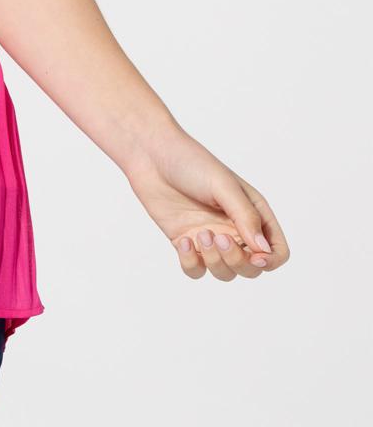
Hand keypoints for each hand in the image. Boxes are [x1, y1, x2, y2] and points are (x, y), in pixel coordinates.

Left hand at [123, 126, 289, 280]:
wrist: (151, 154)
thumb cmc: (191, 162)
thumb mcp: (223, 186)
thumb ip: (245, 217)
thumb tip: (263, 249)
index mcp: (253, 213)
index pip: (276, 250)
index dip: (270, 260)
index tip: (254, 256)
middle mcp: (234, 228)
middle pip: (251, 268)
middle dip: (237, 261)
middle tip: (217, 236)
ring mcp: (209, 237)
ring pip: (224, 272)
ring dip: (214, 262)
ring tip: (199, 234)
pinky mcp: (184, 240)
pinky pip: (195, 269)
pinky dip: (191, 263)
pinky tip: (182, 241)